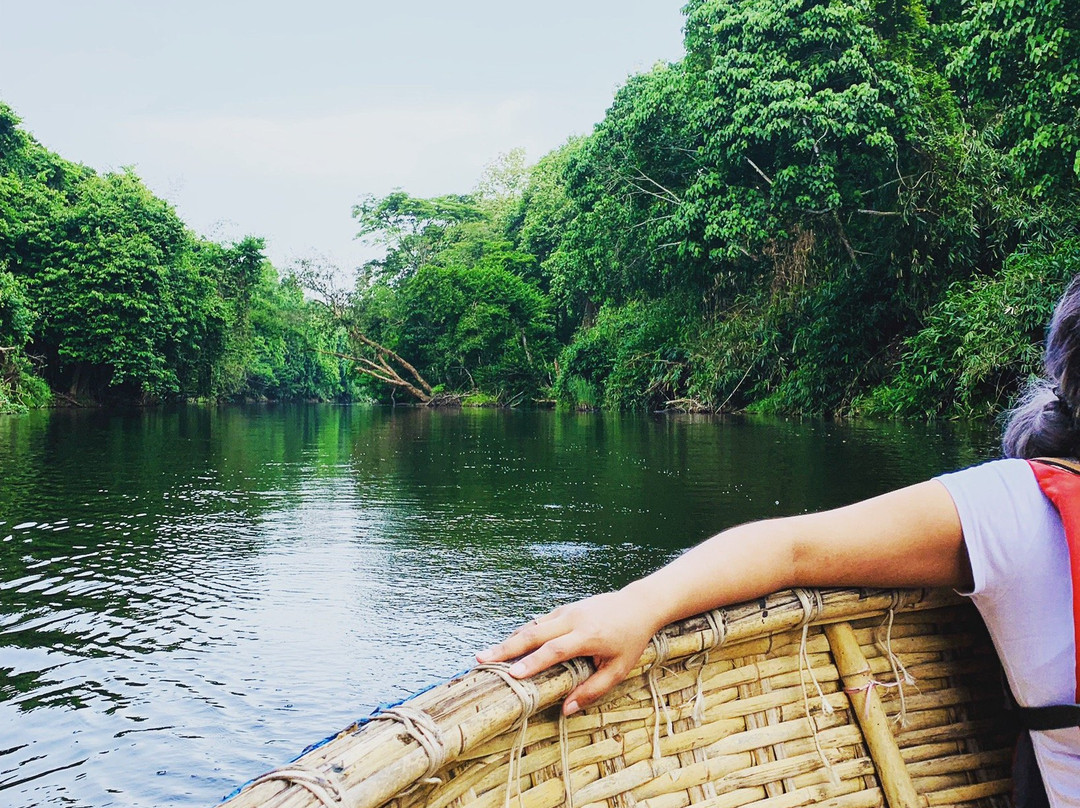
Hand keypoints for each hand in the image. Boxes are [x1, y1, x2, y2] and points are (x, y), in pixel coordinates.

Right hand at [475, 589, 661, 714]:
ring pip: (533, 625)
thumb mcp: (618, 669)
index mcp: (588, 636)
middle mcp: (573, 620)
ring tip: (486, 655)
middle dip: (506, 647)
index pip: (555, 649)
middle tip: (481, 659)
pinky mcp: (564, 609)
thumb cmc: (630, 640)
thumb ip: (593, 689)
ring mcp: (567, 611)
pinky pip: (539, 622)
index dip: (533, 662)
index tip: (513, 675)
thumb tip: (565, 709)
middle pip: (534, 633)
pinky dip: (521, 633)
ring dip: (509, 640)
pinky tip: (508, 644)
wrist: (637, 605)